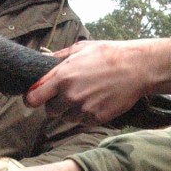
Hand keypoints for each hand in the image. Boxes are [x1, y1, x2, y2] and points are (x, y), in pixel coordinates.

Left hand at [26, 39, 170, 124]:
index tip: (34, 98)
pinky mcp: (96, 118)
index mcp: (62, 77)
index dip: (32, 99)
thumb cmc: (109, 54)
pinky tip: (97, 101)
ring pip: (66, 117)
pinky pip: (82, 121)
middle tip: (68, 94)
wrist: (138, 67)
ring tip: (87, 95)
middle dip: (55, 104)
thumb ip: (58, 57)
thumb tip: (41, 59)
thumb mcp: (81, 49)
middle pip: (50, 110)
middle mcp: (70, 95)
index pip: (33, 98)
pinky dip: (86, 115)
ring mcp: (83, 108)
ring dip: (72, 110)